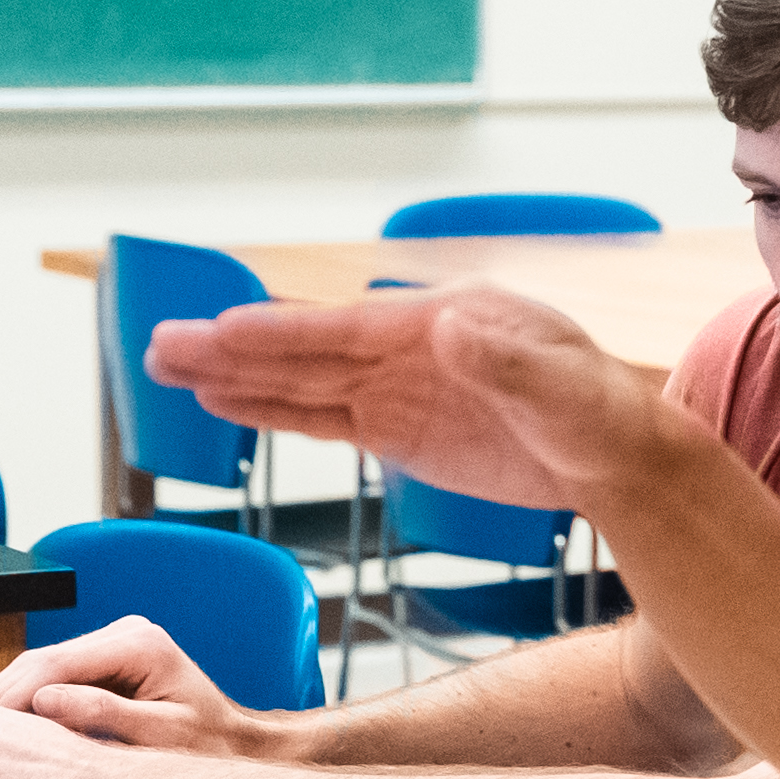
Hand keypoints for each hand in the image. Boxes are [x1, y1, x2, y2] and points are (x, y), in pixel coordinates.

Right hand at [0, 616, 289, 758]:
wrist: (237, 745)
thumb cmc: (209, 745)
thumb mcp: (160, 735)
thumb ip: (103, 714)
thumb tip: (45, 703)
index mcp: (139, 643)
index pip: (58, 661)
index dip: (15, 692)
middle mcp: (124, 632)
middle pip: (44, 659)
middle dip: (3, 694)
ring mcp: (114, 643)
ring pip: (43, 666)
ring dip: (10, 698)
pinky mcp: (106, 660)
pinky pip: (56, 677)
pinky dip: (29, 700)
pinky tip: (5, 726)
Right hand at [147, 285, 674, 513]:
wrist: (619, 459)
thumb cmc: (603, 418)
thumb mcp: (566, 393)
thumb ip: (508, 363)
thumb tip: (450, 326)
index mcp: (444, 319)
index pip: (348, 327)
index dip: (284, 333)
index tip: (224, 331)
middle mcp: (409, 344)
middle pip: (308, 347)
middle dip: (234, 348)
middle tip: (160, 344)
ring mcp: (399, 385)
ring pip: (303, 381)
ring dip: (237, 377)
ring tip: (167, 368)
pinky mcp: (399, 427)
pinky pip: (324, 419)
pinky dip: (273, 411)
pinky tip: (226, 404)